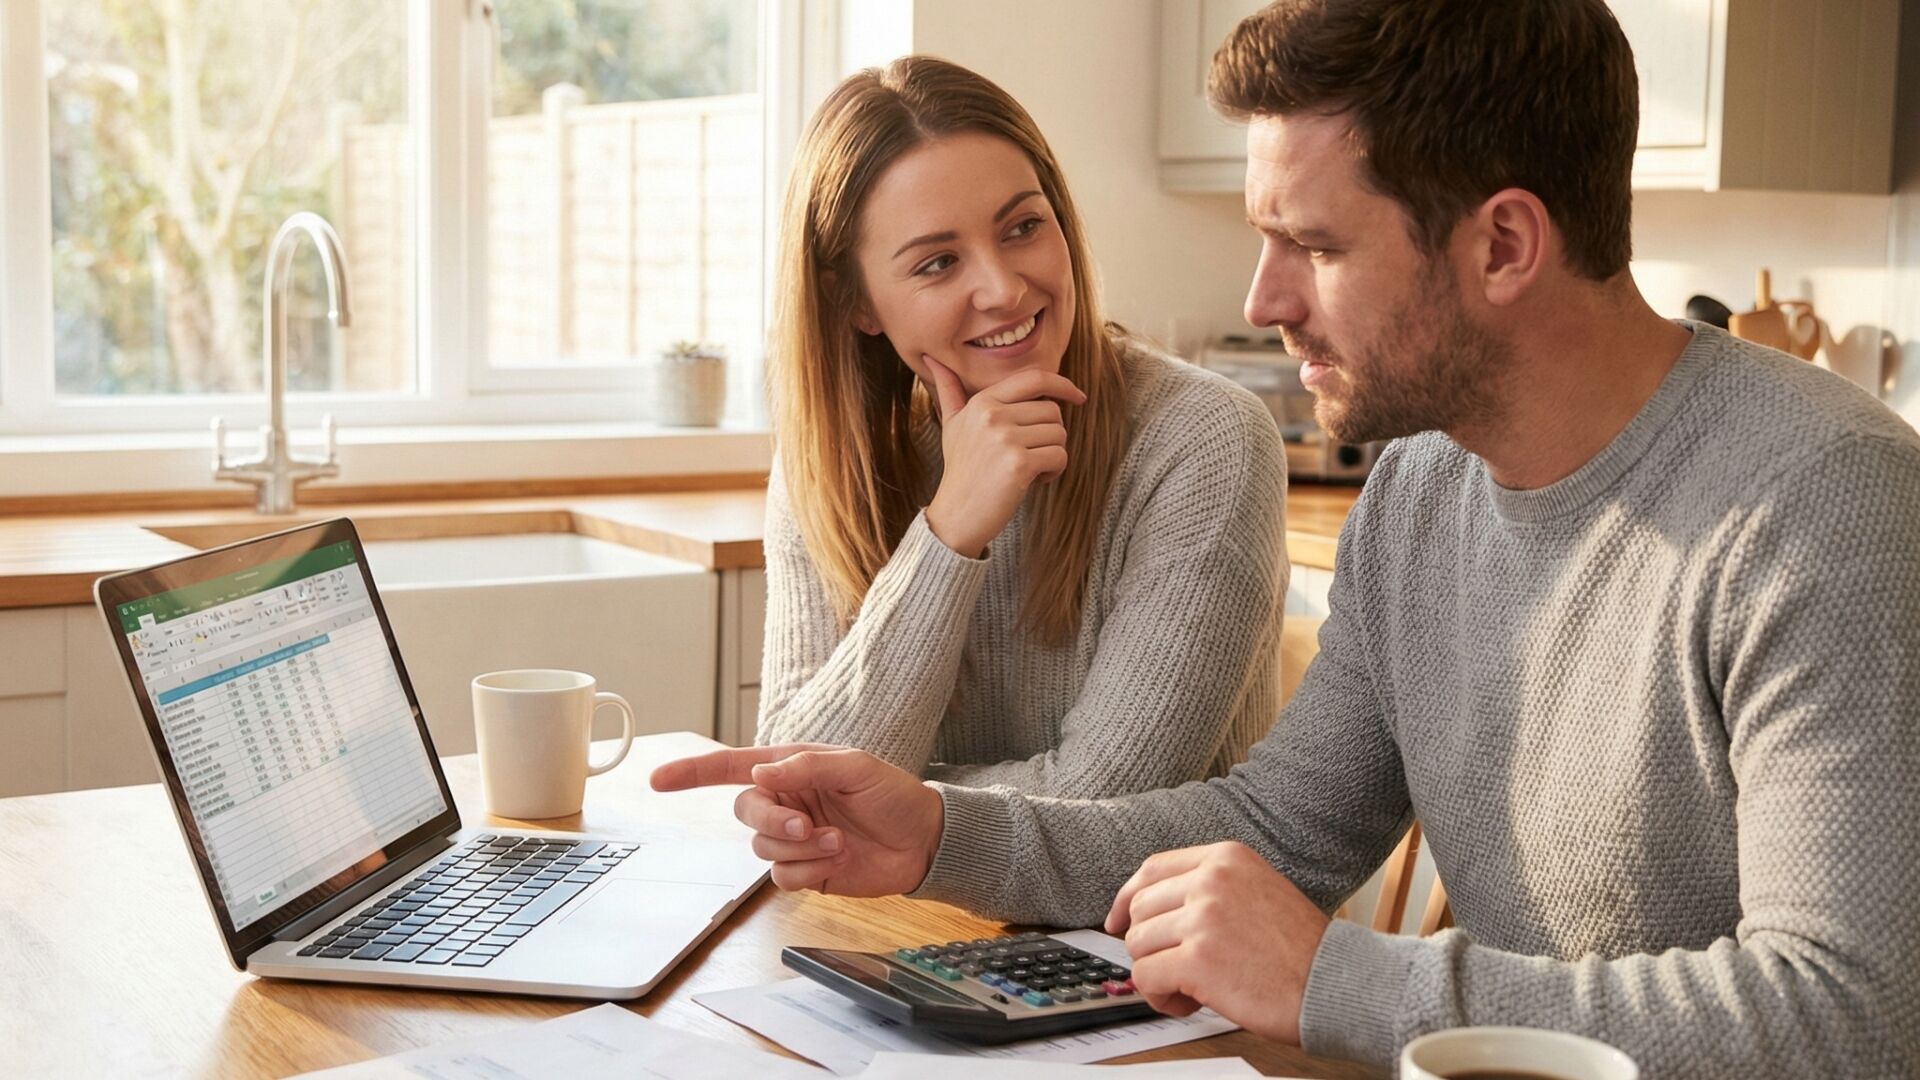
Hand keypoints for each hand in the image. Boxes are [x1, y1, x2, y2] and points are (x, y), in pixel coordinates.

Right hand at [650, 743, 943, 895]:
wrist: (924, 841)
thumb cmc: (894, 795)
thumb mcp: (857, 767)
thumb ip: (808, 766)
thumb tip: (763, 774)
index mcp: (792, 769)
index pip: (733, 767)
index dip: (694, 772)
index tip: (660, 778)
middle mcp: (786, 802)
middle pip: (745, 811)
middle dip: (772, 821)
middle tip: (807, 825)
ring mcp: (793, 838)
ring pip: (762, 848)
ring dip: (799, 847)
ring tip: (836, 841)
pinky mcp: (805, 870)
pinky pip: (781, 876)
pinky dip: (808, 869)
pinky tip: (837, 858)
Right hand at [921, 356, 1085, 557]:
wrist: (956, 514)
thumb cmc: (960, 469)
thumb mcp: (952, 425)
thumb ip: (949, 391)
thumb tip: (932, 359)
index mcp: (982, 402)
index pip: (1034, 378)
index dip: (1062, 384)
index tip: (1079, 397)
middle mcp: (993, 416)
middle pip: (1052, 411)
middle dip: (1051, 434)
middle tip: (1033, 454)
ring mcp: (1006, 439)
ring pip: (1059, 434)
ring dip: (1053, 454)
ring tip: (1032, 469)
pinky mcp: (1019, 464)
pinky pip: (1059, 456)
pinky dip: (1055, 471)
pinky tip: (1036, 481)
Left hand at [1103, 841, 1329, 1044]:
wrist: (1336, 983)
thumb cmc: (1302, 951)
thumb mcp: (1258, 892)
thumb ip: (1210, 891)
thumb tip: (1150, 911)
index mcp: (1226, 858)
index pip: (1152, 869)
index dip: (1126, 898)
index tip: (1116, 921)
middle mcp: (1211, 880)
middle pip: (1140, 911)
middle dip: (1152, 947)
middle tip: (1182, 971)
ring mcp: (1202, 917)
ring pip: (1138, 945)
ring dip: (1158, 974)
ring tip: (1192, 989)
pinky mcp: (1198, 958)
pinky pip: (1146, 976)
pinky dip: (1160, 997)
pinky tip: (1190, 1003)